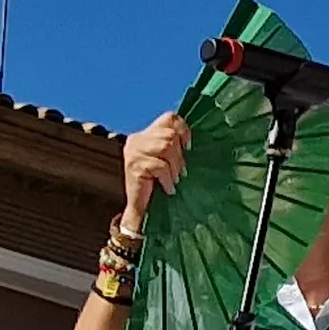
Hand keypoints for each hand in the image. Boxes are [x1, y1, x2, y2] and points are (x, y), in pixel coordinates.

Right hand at [118, 113, 189, 229]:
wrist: (140, 211)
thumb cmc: (157, 187)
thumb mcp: (166, 162)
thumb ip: (174, 148)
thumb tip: (194, 140)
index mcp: (145, 135)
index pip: (169, 118)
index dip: (183, 130)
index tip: (189, 148)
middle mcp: (137, 140)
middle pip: (169, 135)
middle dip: (179, 155)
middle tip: (180, 172)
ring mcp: (133, 152)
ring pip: (165, 146)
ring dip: (174, 167)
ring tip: (174, 179)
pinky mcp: (134, 167)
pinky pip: (159, 166)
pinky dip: (167, 178)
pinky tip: (168, 188)